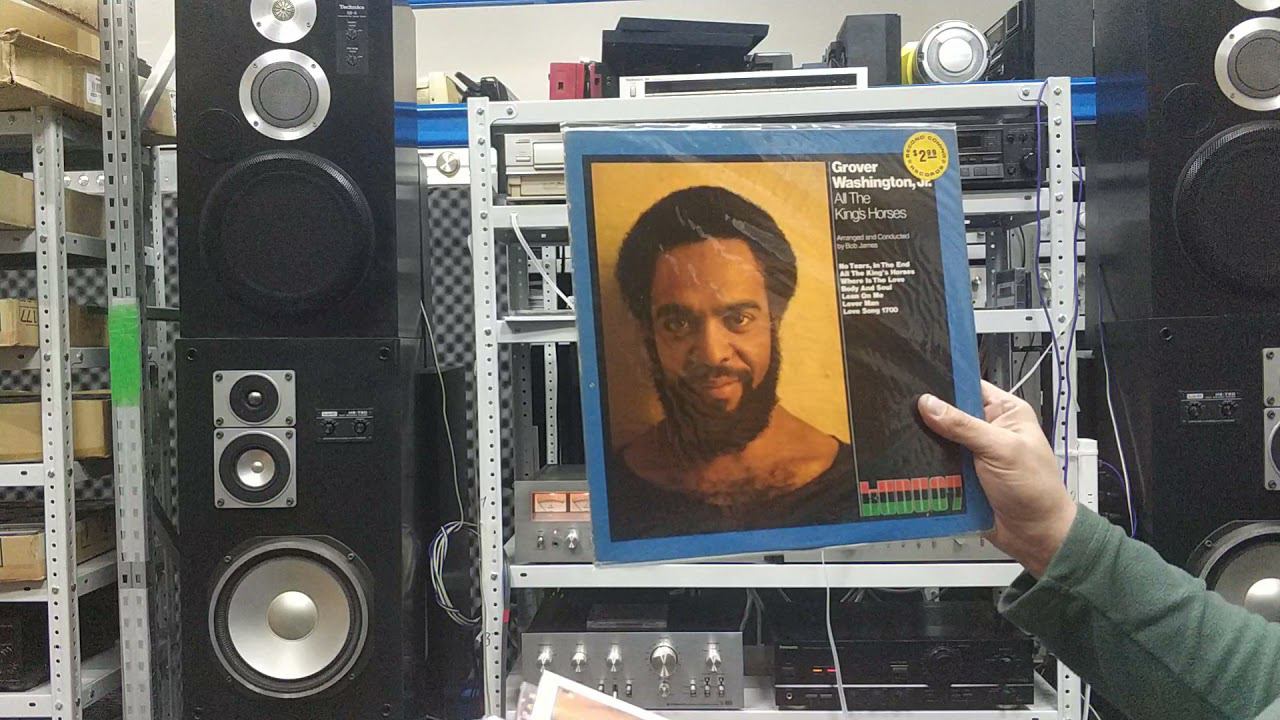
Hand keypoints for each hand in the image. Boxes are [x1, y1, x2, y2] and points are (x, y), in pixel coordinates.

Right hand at [917, 381, 1076, 576]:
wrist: (1036, 536)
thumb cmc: (1035, 489)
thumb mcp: (1001, 450)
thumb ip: (964, 425)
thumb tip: (929, 403)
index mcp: (1005, 412)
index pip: (969, 386)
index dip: (946, 383)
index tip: (918, 383)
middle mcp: (987, 429)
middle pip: (948, 413)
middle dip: (930, 417)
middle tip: (907, 414)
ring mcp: (972, 454)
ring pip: (938, 440)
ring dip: (928, 445)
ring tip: (906, 439)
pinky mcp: (960, 475)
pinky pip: (936, 465)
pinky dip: (927, 467)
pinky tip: (914, 465)